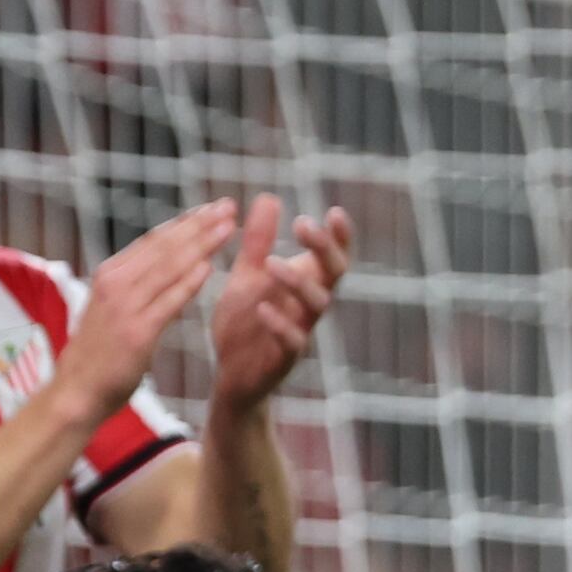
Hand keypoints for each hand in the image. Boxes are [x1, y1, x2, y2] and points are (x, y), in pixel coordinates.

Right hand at [52, 201, 244, 417]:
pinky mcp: (136, 333)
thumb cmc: (99, 355)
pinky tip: (209, 267)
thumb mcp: (113, 309)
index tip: (211, 208)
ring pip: (169, 267)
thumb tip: (165, 268)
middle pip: (164, 246)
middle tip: (227, 205)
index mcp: (111, 275)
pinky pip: (167, 302)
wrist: (76, 392)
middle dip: (198, 224)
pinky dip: (187, 283)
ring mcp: (125, 307)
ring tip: (228, 227)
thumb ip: (136, 287)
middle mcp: (115, 284)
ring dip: (201, 244)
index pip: (154, 241)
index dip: (185, 222)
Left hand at [201, 194, 352, 403]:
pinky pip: (292, 342)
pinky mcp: (284, 358)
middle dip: (324, 248)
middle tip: (304, 224)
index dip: (340, 236)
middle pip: (334, 274)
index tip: (334, 212)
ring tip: (273, 263)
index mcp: (306, 282)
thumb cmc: (245, 322)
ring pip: (317, 305)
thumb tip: (270, 197)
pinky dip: (281, 325)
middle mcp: (309, 305)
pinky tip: (264, 308)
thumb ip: (259, 242)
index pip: (333, 255)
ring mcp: (301, 330)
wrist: (232, 374)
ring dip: (298, 282)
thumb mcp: (247, 276)